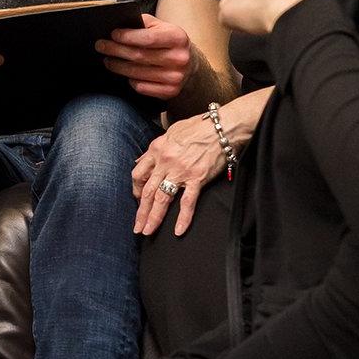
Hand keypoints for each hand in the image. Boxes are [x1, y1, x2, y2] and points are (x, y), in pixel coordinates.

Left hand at [96, 14, 194, 99]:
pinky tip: (124, 74)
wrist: (189, 63)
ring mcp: (176, 77)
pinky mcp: (170, 91)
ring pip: (137, 73)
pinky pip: (142, 87)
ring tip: (108, 60)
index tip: (113, 35)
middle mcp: (179, 58)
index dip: (128, 37)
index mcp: (178, 38)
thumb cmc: (168, 41)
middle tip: (101, 46)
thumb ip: (143, 23)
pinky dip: (130, 81)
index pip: (148, 38)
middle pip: (139, 56)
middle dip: (116, 51)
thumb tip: (119, 25)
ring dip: (118, 67)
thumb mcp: (161, 26)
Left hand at [131, 116, 227, 235]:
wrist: (222, 126)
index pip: (138, 173)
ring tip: (147, 231)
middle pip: (147, 191)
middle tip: (136, 227)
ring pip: (162, 199)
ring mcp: (180, 172)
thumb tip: (141, 161)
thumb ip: (156, 148)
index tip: (137, 198)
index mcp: (157, 149)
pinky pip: (187, 202)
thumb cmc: (199, 126)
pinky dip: (183, 218)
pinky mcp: (197, 178)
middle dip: (140, 212)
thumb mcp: (171, 132)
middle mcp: (165, 162)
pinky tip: (179, 231)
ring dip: (153, 218)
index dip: (136, 188)